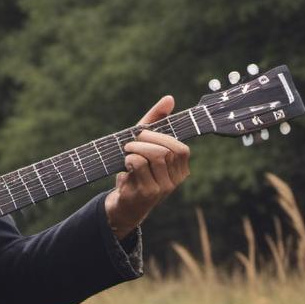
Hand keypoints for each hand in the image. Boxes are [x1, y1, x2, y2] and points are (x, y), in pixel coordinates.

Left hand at [104, 95, 190, 239]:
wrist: (124, 205)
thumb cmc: (136, 170)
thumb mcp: (146, 144)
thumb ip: (157, 121)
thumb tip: (169, 98)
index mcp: (181, 169)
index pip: (180, 148)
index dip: (161, 137)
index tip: (143, 134)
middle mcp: (176, 181)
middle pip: (167, 151)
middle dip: (145, 141)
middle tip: (130, 144)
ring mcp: (163, 189)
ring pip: (155, 156)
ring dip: (135, 149)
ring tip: (126, 153)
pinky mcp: (147, 193)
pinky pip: (139, 165)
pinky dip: (129, 160)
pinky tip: (125, 168)